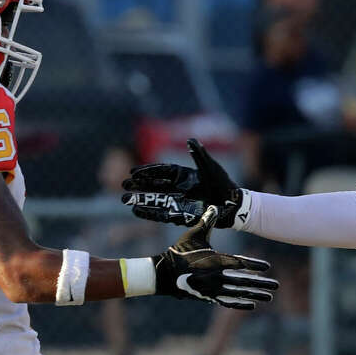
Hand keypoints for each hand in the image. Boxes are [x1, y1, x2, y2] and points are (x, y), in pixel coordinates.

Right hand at [123, 138, 244, 227]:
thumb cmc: (223, 183)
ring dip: (140, 200)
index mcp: (184, 175)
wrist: (233, 205)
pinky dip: (150, 213)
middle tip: (123, 184)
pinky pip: (162, 214)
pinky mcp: (181, 214)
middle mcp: (179, 188)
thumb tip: (191, 140)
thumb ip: (199, 155)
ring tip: (124, 200)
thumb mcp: (211, 167)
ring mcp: (179, 202)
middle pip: (154, 186)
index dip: (147, 172)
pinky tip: (137, 211)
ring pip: (155, 200)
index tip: (133, 172)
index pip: (161, 172)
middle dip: (139, 185)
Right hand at [152, 206, 277, 309]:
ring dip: (255, 295)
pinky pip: (228, 301)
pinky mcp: (209, 296)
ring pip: (238, 293)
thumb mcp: (194, 235)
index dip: (254, 265)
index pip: (239, 263)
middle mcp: (217, 277)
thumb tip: (215, 206)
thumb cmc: (180, 252)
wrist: (165, 274)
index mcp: (215, 260)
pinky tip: (252, 305)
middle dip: (261, 284)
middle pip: (244, 281)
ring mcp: (213, 289)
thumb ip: (207, 222)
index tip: (268, 267)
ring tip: (269, 297)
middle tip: (276, 285)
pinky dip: (240, 304)